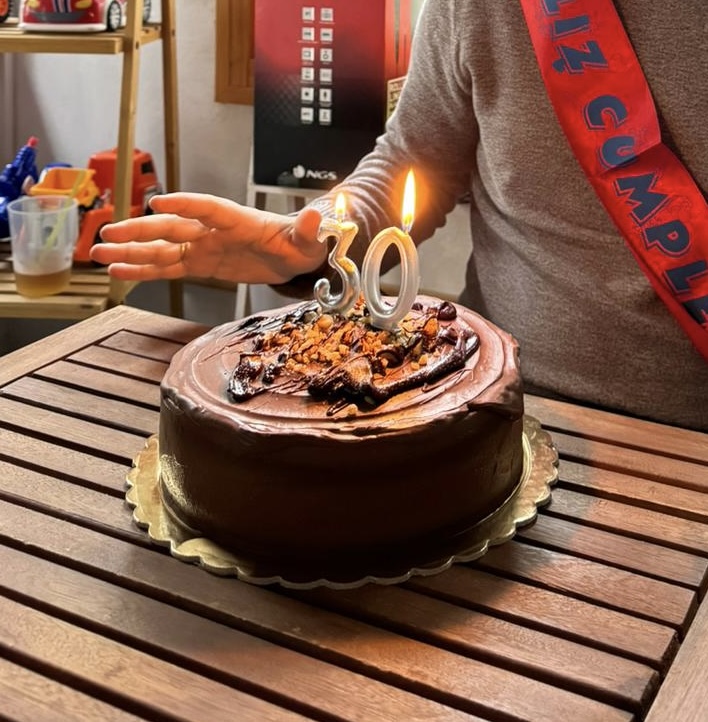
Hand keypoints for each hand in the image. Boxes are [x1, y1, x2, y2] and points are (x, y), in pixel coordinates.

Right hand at [90, 192, 326, 283]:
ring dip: (131, 251)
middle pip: (172, 228)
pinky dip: (144, 270)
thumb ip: (309, 229)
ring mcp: (203, 247)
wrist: (293, 255)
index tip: (160, 203)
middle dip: (141, 230)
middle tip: (108, 232)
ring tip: (98, 254)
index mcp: (238, 220)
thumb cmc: (301, 243)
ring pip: (161, 249)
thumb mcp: (310, 240)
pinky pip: (168, 268)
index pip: (208, 208)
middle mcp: (213, 231)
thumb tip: (317, 216)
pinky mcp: (201, 265)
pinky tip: (119, 272)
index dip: (186, 205)